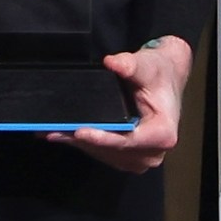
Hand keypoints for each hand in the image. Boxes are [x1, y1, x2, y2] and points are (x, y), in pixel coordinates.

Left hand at [54, 35, 192, 170]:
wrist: (166, 78)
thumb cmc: (158, 73)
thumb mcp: (147, 65)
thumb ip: (130, 65)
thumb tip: (113, 63)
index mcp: (163, 134)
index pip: (127, 141)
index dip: (102, 138)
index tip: (79, 132)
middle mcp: (153, 152)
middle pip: (112, 151)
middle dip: (83, 141)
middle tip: (55, 131)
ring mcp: (141, 158)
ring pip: (105, 154)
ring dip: (80, 144)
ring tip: (55, 132)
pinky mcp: (129, 157)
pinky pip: (104, 153)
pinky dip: (85, 144)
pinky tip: (66, 134)